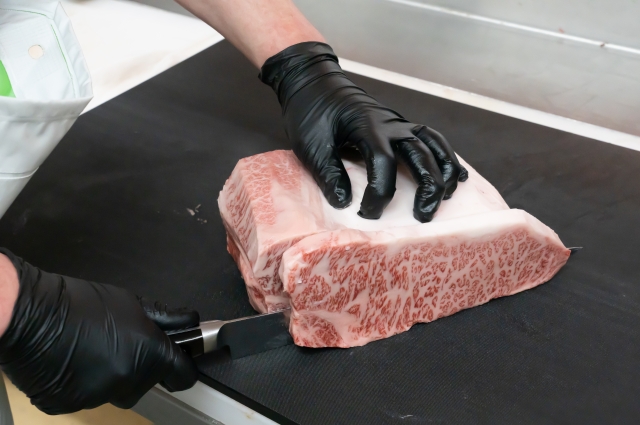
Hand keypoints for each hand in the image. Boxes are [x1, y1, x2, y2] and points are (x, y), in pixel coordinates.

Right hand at [0, 248, 198, 414]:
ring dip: (110, 376)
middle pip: (146, 384)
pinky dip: (83, 384)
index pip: (183, 375)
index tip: (179, 364)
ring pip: (115, 391)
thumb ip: (162, 319)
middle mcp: (129, 381)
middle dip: (140, 368)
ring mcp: (100, 397)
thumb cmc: (80, 304)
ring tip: (92, 349)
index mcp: (150, 355)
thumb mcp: (131, 303)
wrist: (31, 315)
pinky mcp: (72, 406)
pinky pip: (87, 398)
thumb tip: (188, 321)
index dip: (182, 368)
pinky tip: (74, 361)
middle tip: (121, 346)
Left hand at [260, 42, 467, 221]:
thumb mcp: (310, 145)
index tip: (367, 213)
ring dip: (444, 172)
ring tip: (446, 198)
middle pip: (421, 155)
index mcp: (367, 126)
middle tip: (423, 216)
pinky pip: (433, 140)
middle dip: (428, 187)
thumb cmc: (310, 113)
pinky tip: (457, 176)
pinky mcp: (401, 127)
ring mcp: (399, 124)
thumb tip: (345, 202)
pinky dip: (448, 158)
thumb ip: (328, 173)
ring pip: (434, 146)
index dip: (380, 192)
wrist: (314, 83)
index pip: (383, 162)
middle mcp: (391, 124)